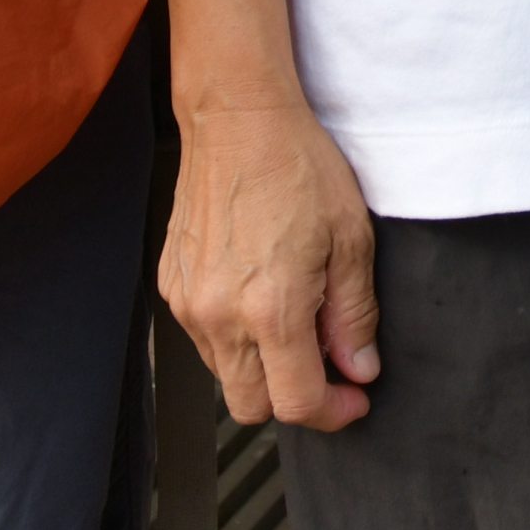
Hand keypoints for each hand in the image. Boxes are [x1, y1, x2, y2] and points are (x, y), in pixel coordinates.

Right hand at [159, 93, 383, 430]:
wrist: (236, 117)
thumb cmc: (297, 165)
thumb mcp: (350, 238)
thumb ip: (354, 314)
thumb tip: (359, 368)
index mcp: (269, 309)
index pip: (296, 403)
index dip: (333, 411)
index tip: (353, 399)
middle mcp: (218, 316)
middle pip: (252, 405)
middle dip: (293, 397)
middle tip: (328, 364)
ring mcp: (186, 303)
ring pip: (225, 374)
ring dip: (261, 365)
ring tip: (294, 314)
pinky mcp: (170, 285)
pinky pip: (203, 337)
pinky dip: (233, 334)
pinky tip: (258, 291)